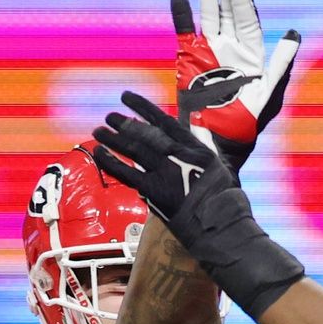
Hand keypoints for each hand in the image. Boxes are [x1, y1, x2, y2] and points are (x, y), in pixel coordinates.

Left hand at [93, 91, 303, 320]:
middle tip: (110, 116)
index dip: (143, 107)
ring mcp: (165, 172)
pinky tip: (99, 152)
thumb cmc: (224, 201)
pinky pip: (126, 173)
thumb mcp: (218, 168)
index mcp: (195, 147)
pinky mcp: (154, 190)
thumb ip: (201, 152)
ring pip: (133, 149)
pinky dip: (111, 161)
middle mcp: (179, 155)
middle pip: (146, 133)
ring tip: (98, 130)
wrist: (221, 226)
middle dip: (125, 123)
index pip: (164, 121)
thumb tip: (194, 139)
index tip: (128, 98)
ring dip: (113, 138)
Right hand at [173, 0, 300, 171]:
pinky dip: (180, 10)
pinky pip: (183, 30)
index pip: (246, 18)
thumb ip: (279, 66)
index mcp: (251, 55)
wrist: (214, 146)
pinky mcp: (187, 60)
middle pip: (227, 11)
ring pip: (207, 15)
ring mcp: (208, 53)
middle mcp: (230, 50)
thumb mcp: (267, 96)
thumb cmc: (244, 128)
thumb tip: (293, 35)